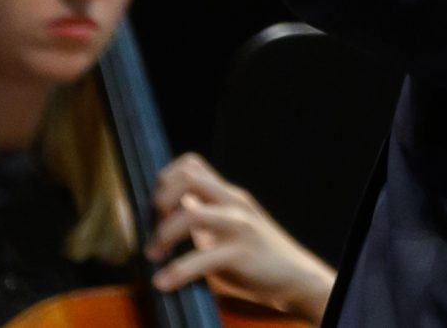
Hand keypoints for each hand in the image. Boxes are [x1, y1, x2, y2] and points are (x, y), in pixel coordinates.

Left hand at [148, 152, 334, 319]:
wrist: (292, 274)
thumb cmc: (251, 253)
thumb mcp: (225, 225)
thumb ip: (202, 213)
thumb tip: (166, 211)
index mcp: (227, 194)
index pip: (191, 164)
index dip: (165, 181)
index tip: (158, 209)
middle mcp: (233, 202)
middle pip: (188, 178)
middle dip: (161, 201)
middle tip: (155, 229)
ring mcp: (239, 225)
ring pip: (192, 214)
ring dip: (164, 235)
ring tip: (155, 255)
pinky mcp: (241, 252)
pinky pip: (202, 258)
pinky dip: (177, 271)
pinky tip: (164, 282)